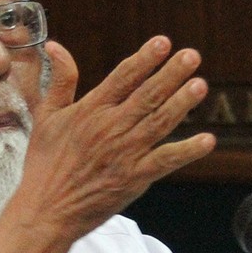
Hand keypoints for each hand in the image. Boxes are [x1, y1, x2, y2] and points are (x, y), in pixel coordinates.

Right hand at [0, 37, 213, 252]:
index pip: (122, 77)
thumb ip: (59, 80)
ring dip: (182, 103)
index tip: (164, 42)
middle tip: (192, 55)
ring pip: (159, 122)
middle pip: (147, 95)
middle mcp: (110, 128)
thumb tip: (55, 45)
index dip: (145, 59)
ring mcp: (124, 154)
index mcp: (89, 111)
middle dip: (171, 74)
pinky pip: (166, 161)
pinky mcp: (134, 179)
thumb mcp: (46, 117)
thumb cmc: (44, 164)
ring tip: (200, 85)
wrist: (46, 210)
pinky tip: (207, 140)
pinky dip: (187, 151)